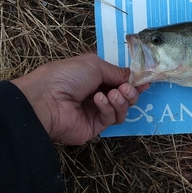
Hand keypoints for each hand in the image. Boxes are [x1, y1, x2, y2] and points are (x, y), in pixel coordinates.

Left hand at [12, 54, 148, 144]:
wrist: (45, 100)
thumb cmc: (65, 76)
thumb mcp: (94, 65)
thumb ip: (117, 72)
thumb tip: (133, 76)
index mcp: (94, 77)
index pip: (120, 80)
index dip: (134, 81)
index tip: (146, 81)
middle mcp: (97, 94)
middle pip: (125, 96)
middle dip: (130, 91)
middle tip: (127, 88)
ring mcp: (96, 112)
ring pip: (122, 108)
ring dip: (121, 100)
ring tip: (113, 94)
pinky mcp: (95, 127)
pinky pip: (111, 118)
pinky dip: (108, 108)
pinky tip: (99, 101)